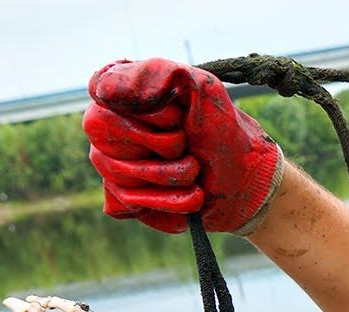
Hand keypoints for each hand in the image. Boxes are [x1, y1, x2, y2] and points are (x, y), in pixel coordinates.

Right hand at [82, 58, 281, 233]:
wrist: (244, 183)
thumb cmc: (223, 133)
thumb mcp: (205, 90)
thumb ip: (161, 73)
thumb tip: (106, 91)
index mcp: (128, 91)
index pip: (104, 88)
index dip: (145, 109)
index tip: (177, 118)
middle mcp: (111, 124)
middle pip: (104, 128)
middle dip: (162, 142)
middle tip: (188, 145)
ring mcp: (111, 161)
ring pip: (118, 169)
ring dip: (172, 174)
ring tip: (195, 171)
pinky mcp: (121, 198)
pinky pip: (129, 201)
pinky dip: (171, 201)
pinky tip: (191, 195)